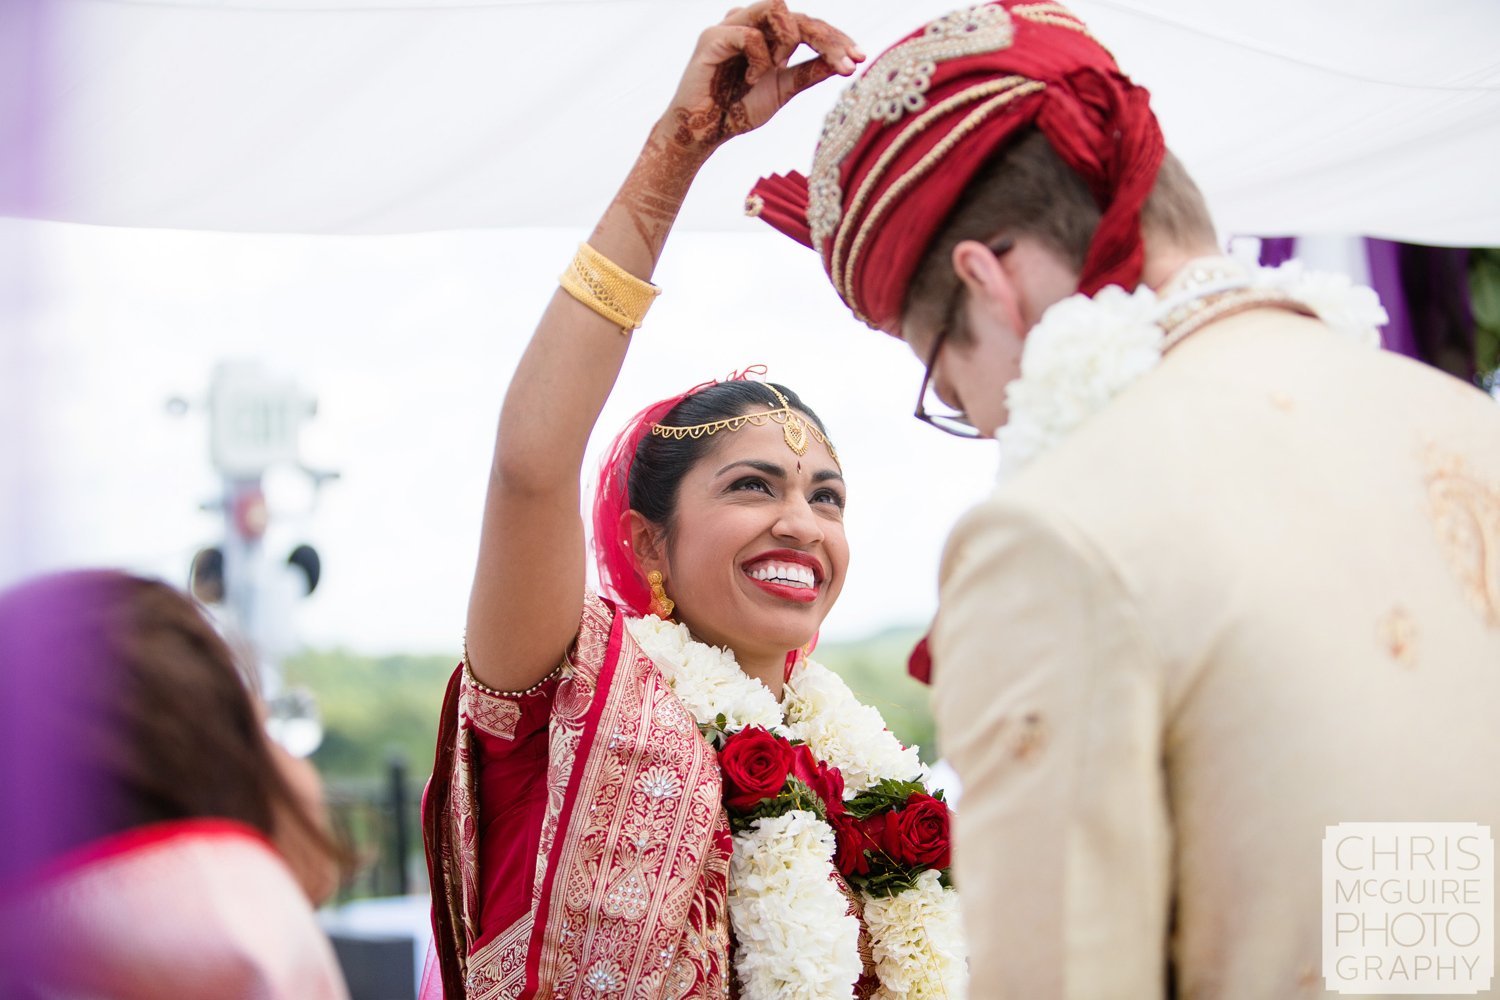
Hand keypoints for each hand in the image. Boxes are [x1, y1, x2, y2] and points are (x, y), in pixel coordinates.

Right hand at [662, 2, 863, 151]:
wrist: (703, 132)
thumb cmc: (739, 109)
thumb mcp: (784, 89)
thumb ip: (810, 73)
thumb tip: (846, 63)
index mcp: (768, 33)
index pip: (809, 25)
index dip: (836, 40)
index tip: (861, 59)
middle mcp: (751, 21)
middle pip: (798, 13)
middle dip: (827, 38)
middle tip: (847, 64)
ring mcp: (731, 24)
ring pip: (776, 8)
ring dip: (787, 41)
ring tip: (777, 68)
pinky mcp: (712, 37)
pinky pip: (749, 35)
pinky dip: (759, 59)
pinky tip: (751, 79)